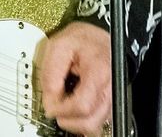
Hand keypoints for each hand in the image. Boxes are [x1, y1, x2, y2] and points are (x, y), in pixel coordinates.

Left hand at [38, 21, 112, 136]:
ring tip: (66, 103)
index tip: (50, 105)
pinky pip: (97, 121)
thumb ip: (50, 74)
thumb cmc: (82, 39)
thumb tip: (49, 101)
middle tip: (57, 107)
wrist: (99, 36)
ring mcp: (112, 97)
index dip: (62, 110)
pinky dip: (83, 119)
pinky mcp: (111, 103)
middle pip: (90, 122)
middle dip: (67, 121)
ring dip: (75, 121)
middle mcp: (110, 88)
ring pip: (94, 126)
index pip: (82, 106)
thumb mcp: (58, 46)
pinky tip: (75, 104)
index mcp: (98, 71)